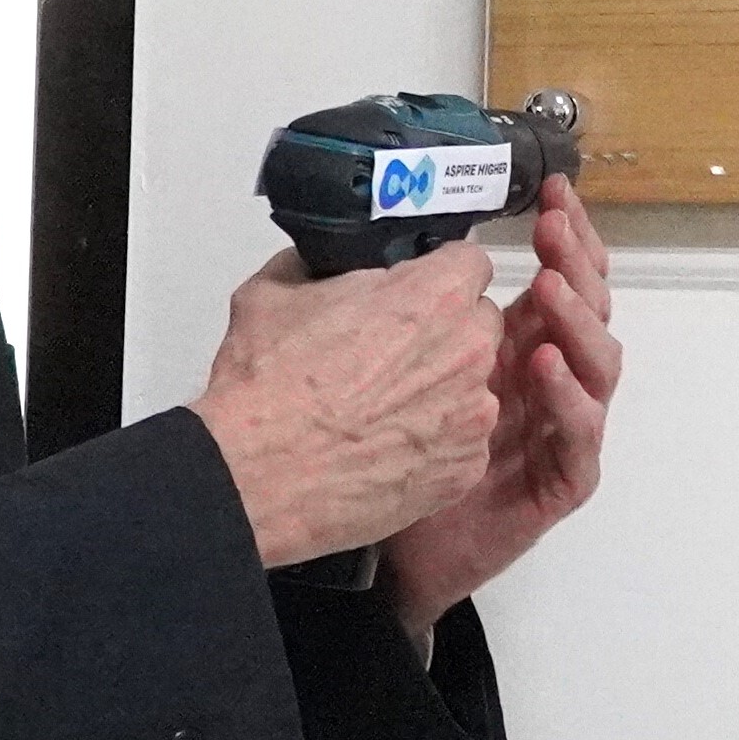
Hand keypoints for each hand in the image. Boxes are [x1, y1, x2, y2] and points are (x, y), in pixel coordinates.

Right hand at [189, 243, 498, 569]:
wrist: (258, 477)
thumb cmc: (268, 387)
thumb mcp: (274, 291)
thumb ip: (320, 267)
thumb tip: (327, 265)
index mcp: (434, 296)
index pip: (469, 262)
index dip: (439, 273)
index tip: (417, 289)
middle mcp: (468, 352)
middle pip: (479, 324)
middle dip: (446, 331)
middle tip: (394, 352)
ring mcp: (472, 416)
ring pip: (473, 388)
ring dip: (441, 391)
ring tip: (382, 411)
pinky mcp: (464, 469)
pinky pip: (461, 444)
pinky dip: (434, 445)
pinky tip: (387, 450)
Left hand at [385, 185, 621, 640]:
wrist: (381, 552)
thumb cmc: (379, 456)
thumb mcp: (372, 359)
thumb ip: (379, 304)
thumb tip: (363, 241)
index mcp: (514, 343)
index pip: (558, 274)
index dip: (562, 232)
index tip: (548, 191)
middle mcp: (546, 380)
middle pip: (588, 308)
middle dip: (578, 260)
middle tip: (555, 225)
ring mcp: (558, 429)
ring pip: (598, 366)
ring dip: (578, 319)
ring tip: (549, 285)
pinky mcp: (559, 482)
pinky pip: (581, 438)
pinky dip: (569, 399)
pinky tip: (542, 366)